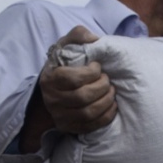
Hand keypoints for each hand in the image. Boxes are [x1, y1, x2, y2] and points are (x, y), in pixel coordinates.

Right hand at [21, 26, 115, 150]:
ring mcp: (59, 115)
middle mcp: (51, 99)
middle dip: (102, 87)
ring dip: (106, 101)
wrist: (54, 87)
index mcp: (49, 78)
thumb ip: (78, 35)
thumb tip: (93, 38)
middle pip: (82, 97)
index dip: (91, 73)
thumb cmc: (64, 63)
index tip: (97, 67)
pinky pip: (91, 126)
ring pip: (88, 113)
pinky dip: (106, 116)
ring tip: (111, 91)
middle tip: (107, 80)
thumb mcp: (67, 44)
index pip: (73, 79)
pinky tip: (112, 105)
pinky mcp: (69, 127)